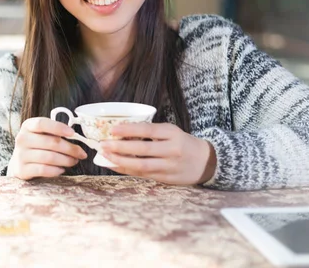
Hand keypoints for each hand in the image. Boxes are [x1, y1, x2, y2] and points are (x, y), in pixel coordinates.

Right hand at [7, 117, 87, 179]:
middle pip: (51, 142)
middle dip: (70, 148)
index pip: (42, 123)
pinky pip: (43, 170)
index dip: (58, 127)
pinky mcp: (22, 170)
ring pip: (49, 157)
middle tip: (81, 153)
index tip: (72, 133)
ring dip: (66, 160)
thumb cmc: (37, 146)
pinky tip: (62, 169)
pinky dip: (55, 170)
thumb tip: (76, 138)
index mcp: (28, 126)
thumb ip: (56, 133)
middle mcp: (22, 139)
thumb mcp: (42, 134)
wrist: (19, 162)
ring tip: (74, 161)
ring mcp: (21, 155)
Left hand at [100, 123, 216, 184]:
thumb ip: (150, 131)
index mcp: (173, 134)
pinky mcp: (166, 179)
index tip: (112, 129)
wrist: (206, 162)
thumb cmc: (182, 143)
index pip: (148, 130)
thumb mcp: (171, 131)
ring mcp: (169, 166)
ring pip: (141, 165)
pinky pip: (143, 175)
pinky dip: (127, 170)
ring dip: (120, 161)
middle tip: (103, 144)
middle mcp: (172, 150)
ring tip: (105, 155)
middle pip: (143, 149)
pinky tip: (114, 165)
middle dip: (120, 147)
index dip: (129, 130)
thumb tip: (122, 130)